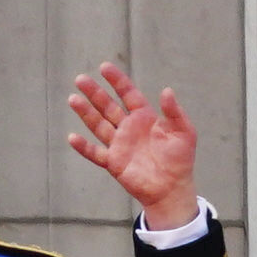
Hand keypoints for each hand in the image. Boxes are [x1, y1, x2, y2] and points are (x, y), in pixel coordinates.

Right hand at [66, 62, 201, 229]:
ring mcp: (119, 145)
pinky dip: (83, 147)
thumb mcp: (184, 132)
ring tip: (73, 99)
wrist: (172, 189)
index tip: (104, 67)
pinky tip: (72, 137)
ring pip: (98, 125)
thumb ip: (174, 112)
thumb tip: (166, 91)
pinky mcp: (114, 163)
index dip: (117, 80)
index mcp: (144, 117)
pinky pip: (95, 153)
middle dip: (94, 93)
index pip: (128, 94)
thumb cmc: (180, 160)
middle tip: (80, 79)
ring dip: (85, 113)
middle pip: (107, 106)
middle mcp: (128, 128)